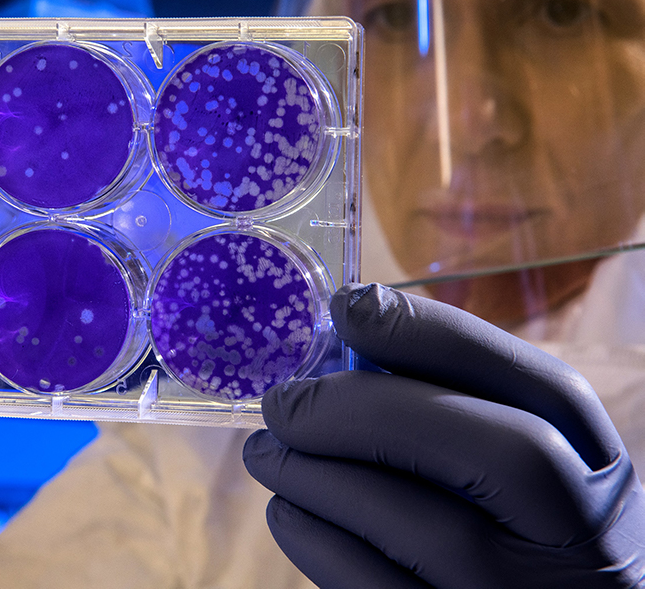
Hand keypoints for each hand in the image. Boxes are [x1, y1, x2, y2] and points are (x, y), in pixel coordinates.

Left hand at [243, 283, 644, 587]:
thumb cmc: (503, 534)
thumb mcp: (518, 468)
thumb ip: (455, 410)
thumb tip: (341, 351)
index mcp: (598, 473)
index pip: (547, 388)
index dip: (441, 337)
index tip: (349, 305)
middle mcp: (582, 541)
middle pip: (499, 452)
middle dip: (370, 409)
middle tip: (283, 400)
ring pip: (416, 526)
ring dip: (316, 474)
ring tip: (268, 450)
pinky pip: (367, 586)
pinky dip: (312, 536)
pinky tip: (290, 507)